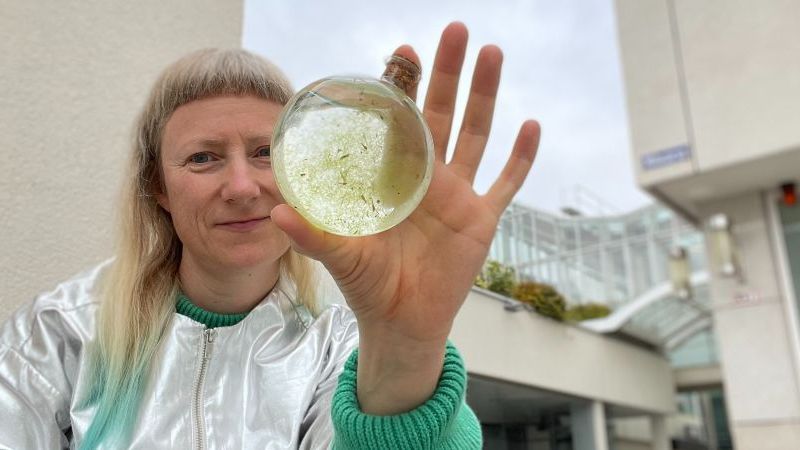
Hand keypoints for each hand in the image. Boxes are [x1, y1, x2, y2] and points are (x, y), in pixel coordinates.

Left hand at [271, 22, 539, 413]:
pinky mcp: (482, 219)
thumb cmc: (368, 285)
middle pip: (442, 115)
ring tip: (493, 53)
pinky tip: (532, 126)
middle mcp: (426, 177)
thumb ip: (313, 233)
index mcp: (392, 177)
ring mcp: (458, 195)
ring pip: (477, 135)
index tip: (400, 53)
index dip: (401, 88)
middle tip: (454, 31)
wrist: (402, 322)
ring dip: (486, 96)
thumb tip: (275, 209)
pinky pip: (506, 183)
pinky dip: (520, 158)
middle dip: (448, 73)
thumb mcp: (341, 256)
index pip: (398, 121)